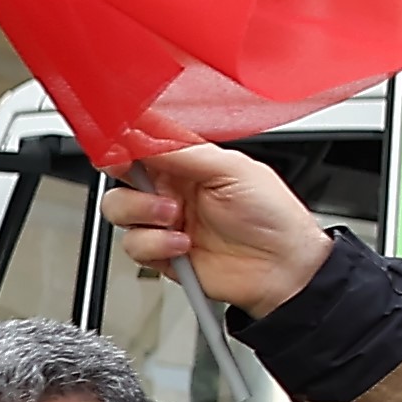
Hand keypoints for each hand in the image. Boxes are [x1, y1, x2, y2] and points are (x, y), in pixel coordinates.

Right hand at [109, 141, 331, 312]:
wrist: (282, 267)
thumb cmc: (272, 214)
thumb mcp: (233, 170)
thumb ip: (184, 152)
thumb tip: (144, 134)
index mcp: (190, 161)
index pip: (145, 142)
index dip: (125, 141)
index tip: (119, 146)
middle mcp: (172, 188)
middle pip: (121, 175)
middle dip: (125, 176)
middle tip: (144, 182)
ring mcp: (164, 221)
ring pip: (119, 209)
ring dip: (143, 212)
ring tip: (176, 217)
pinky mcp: (161, 252)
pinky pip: (133, 244)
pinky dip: (156, 244)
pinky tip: (184, 244)